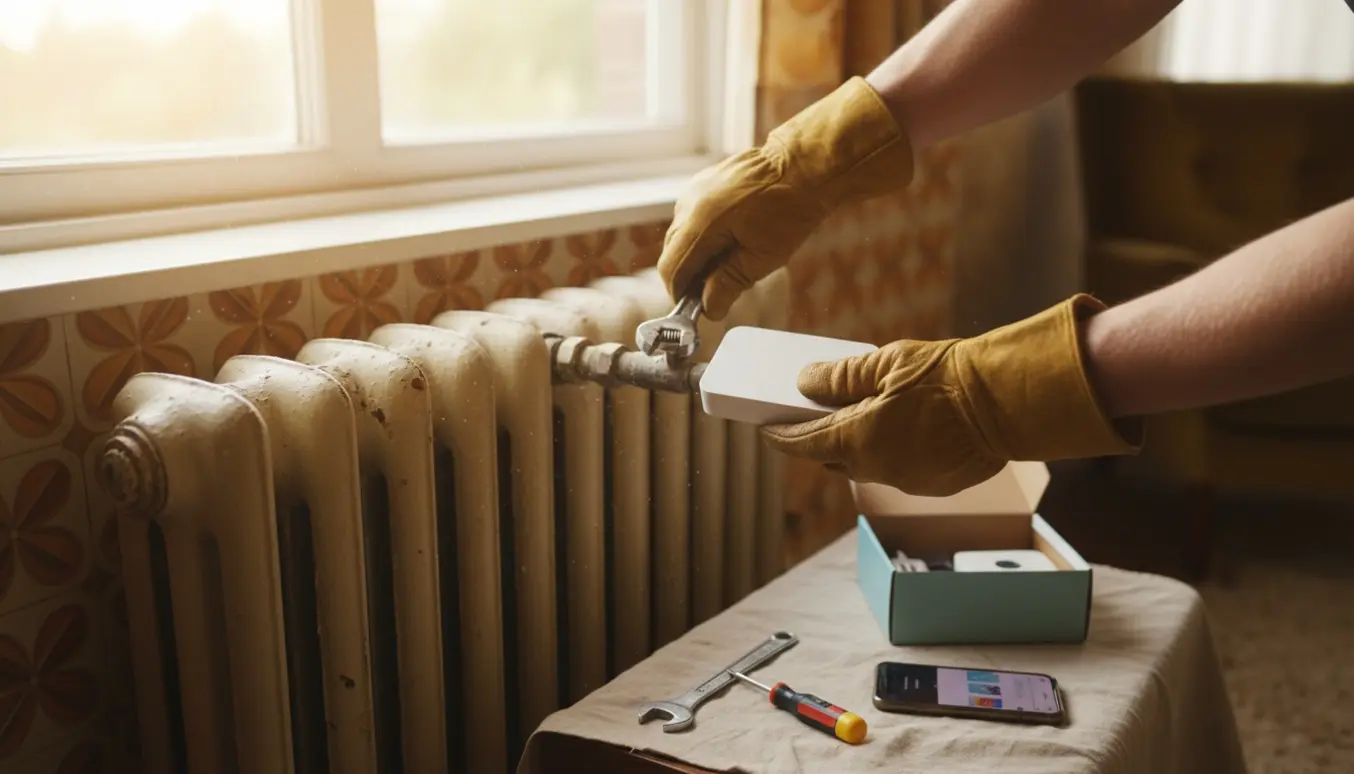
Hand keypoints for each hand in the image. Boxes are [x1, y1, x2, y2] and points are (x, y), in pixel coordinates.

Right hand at [656, 76, 914, 320]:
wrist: (804, 165)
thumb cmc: (790, 209)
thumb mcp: (762, 258)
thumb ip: (728, 284)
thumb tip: (709, 308)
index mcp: (700, 223)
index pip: (671, 269)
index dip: (680, 294)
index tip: (696, 308)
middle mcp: (689, 203)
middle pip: (672, 252)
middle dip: (690, 275)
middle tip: (716, 290)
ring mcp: (694, 189)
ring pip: (681, 235)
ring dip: (697, 255)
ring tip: (729, 263)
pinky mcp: (703, 182)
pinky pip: (691, 217)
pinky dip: (702, 235)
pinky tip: (730, 240)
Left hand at [760, 295, 1142, 495]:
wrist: (1008, 401)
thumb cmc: (947, 376)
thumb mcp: (885, 363)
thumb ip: (840, 377)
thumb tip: (804, 382)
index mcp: (859, 440)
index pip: (803, 444)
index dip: (780, 435)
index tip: (766, 427)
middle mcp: (879, 469)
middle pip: (833, 458)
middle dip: (818, 440)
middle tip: (810, 416)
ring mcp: (908, 481)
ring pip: (868, 466)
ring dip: (857, 447)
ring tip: (857, 418)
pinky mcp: (935, 485)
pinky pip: (899, 471)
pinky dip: (891, 453)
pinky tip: (899, 430)